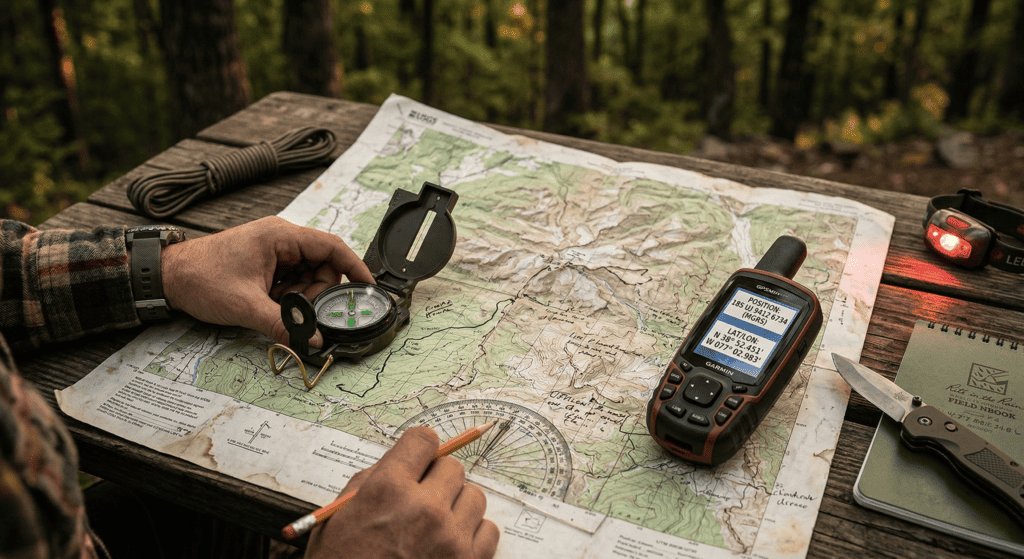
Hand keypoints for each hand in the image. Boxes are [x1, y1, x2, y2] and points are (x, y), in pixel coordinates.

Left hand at [161, 216, 373, 345]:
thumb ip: (284, 324)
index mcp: (280, 237)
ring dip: (300, 297)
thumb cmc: (201, 278)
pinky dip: (288, 296)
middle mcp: (281, 239)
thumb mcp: (246, 306)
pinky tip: (270, 304)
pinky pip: (292, 281)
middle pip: (322, 266)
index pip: (332, 247)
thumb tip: (314, 341)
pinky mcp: (267, 264)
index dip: (354, 267)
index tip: (368, 288)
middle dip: (317, 293)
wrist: (167, 276)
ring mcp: (274, 251)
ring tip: (276, 307)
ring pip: (308, 276)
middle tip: (301, 312)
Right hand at [305, 426, 499, 558]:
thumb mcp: (337, 517)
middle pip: (452, 466)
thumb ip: (371, 481)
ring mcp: (450, 537)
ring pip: (475, 495)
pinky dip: (472, 534)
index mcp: (388, 489)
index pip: (423, 439)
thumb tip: (403, 461)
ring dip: (457, 505)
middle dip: (436, 478)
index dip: (418, 448)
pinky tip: (450, 543)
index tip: (416, 459)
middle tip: (420, 498)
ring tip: (434, 524)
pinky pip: (489, 530)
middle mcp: (424, 508)